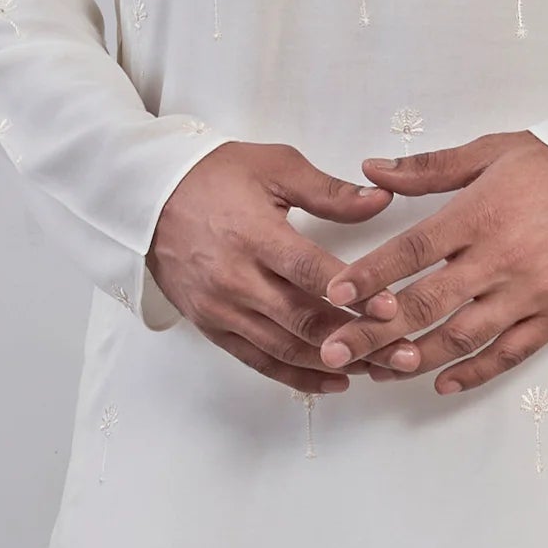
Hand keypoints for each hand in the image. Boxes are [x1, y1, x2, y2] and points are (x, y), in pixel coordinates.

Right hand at [145, 141, 413, 391]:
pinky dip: (298, 377)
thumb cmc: (212, 176)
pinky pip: (260, 362)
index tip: (390, 307)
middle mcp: (236, 279)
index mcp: (254, 235)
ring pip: (286, 349)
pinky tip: (335, 380)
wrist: (146, 198)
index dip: (353, 293)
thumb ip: (328, 191)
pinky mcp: (212, 326)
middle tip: (400, 350)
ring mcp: (221, 308)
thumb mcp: (273, 167)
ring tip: (380, 368)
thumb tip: (382, 201)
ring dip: (335, 363)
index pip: (310, 272)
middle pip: (303, 320)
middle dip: (356, 339)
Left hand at [311, 130, 547, 393]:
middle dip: (375, 332)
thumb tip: (370, 167)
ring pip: (462, 337)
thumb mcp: (493, 152)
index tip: (334, 292)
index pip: (413, 250)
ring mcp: (529, 293)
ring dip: (417, 358)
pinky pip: (509, 354)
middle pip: (426, 304)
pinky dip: (474, 373)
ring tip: (379, 371)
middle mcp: (501, 259)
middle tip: (336, 350)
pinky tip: (442, 383)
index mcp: (480, 214)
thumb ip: (429, 169)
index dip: (370, 274)